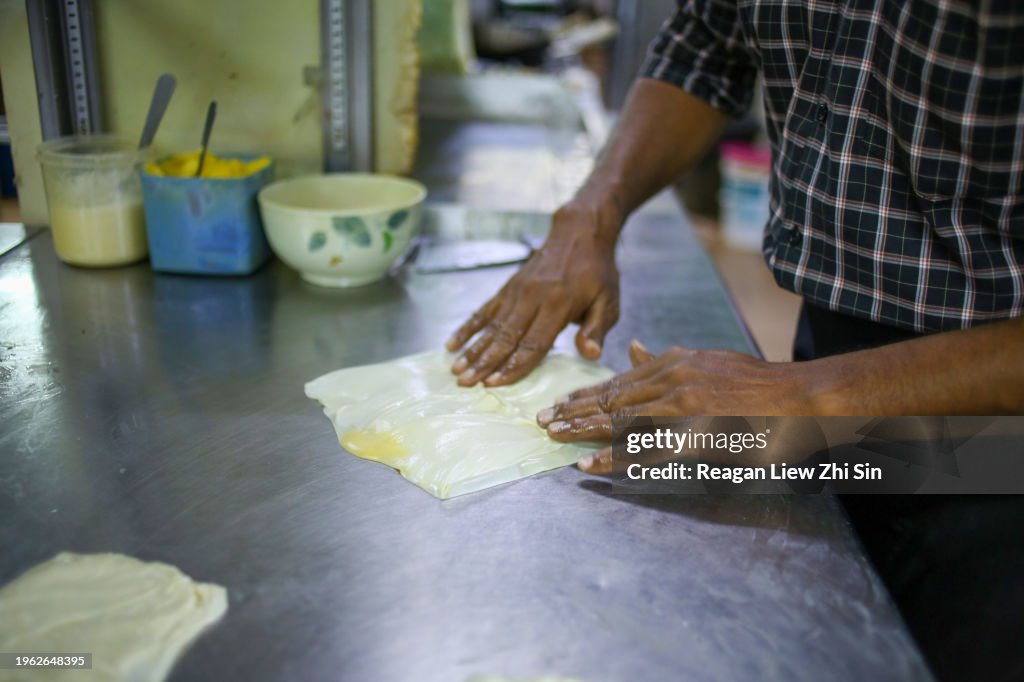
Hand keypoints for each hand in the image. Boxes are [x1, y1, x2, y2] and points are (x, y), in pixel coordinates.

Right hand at [446, 203, 620, 386]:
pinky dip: (468, 326)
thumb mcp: (609, 302)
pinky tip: (453, 343)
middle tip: (464, 382)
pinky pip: (485, 310)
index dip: (513, 366)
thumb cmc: (598, 272)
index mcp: (559, 305)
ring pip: (492, 325)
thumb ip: (596, 330)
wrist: (580, 233)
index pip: (533, 343)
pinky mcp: (508, 287)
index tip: (494, 383)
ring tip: (455, 369)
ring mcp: (517, 292)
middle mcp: (533, 298)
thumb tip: (589, 355)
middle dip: (484, 362)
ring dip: (472, 349)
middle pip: (505, 337)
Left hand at [536, 340, 814, 472]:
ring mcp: (684, 408)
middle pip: (612, 398)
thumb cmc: (757, 385)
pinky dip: (614, 458)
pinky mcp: (695, 436)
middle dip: (574, 410)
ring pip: (621, 421)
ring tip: (554, 437)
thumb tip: (633, 345)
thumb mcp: (709, 360)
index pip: (619, 379)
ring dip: (583, 430)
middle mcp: (674, 380)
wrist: (801, 400)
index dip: (585, 393)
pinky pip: (645, 451)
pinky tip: (590, 466)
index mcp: (676, 363)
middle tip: (542, 420)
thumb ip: (667, 359)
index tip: (559, 402)